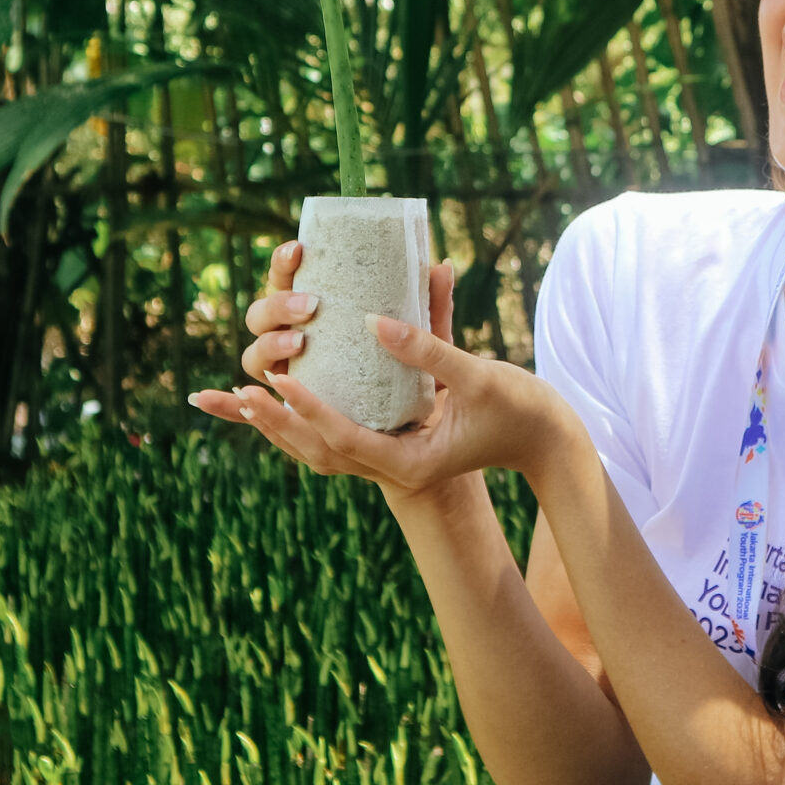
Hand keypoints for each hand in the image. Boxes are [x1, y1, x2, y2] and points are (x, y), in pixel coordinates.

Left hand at [190, 243, 580, 496]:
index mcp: (413, 464)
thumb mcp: (476, 376)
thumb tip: (377, 317)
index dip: (312, 410)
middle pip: (320, 453)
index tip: (282, 381)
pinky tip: (282, 398)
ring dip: (281, 427)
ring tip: (240, 402)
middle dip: (278, 424)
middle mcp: (395, 467)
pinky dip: (305, 420)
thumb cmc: (519, 408)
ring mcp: (392, 457)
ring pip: (321, 450)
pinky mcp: (393, 441)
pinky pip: (337, 435)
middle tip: (242, 393)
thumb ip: (429, 346)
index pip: (348, 438)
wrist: (544, 437)